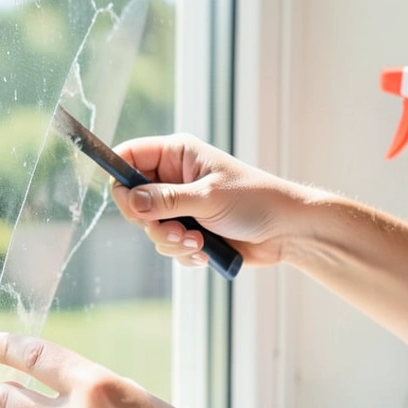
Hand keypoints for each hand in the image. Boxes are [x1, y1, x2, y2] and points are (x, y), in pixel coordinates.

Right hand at [111, 134, 310, 268]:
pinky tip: (205, 253)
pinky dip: (182, 253)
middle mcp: (174, 178)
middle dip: (151, 222)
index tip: (129, 204)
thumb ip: (166, 200)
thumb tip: (131, 201)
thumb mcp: (207, 197)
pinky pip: (167, 246)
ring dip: (170, 241)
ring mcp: (180, 206)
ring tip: (197, 244)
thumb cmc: (255, 200)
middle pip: (133, 199)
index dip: (121, 178)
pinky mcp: (188, 231)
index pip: (129, 156)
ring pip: (149, 228)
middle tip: (176, 230)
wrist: (286, 231)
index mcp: (177, 154)